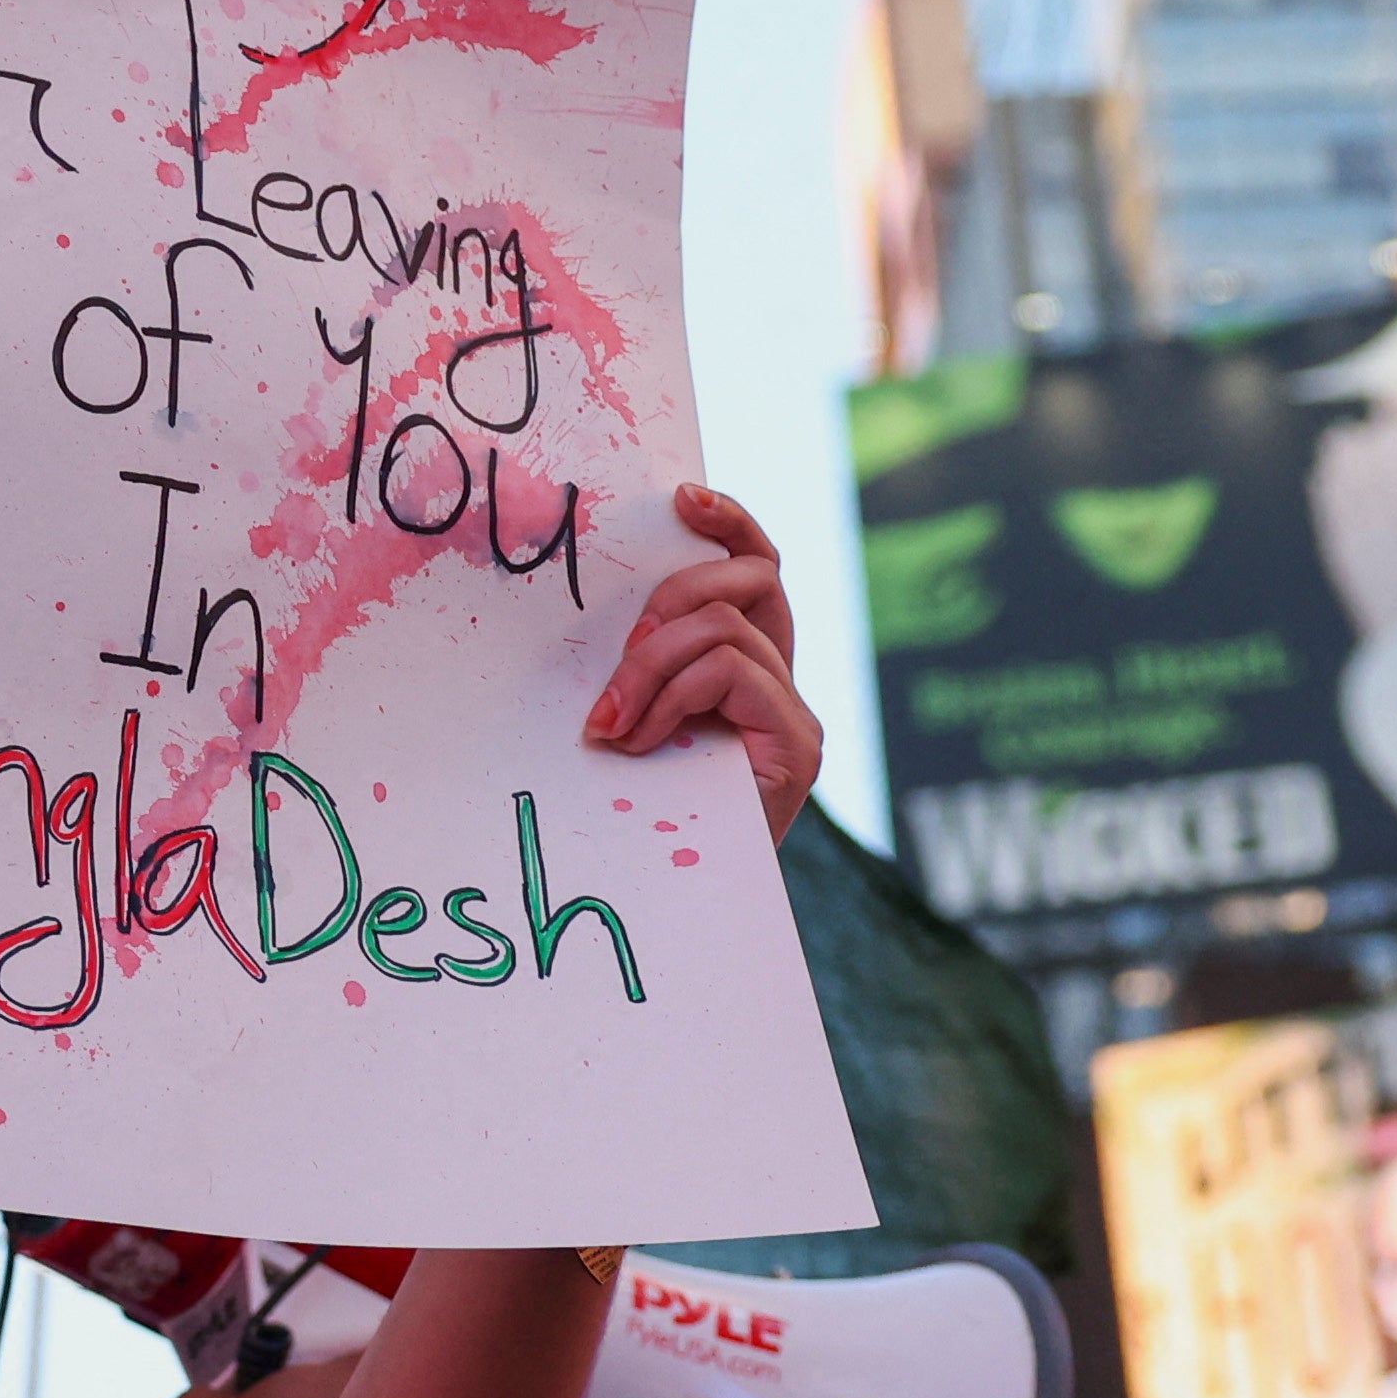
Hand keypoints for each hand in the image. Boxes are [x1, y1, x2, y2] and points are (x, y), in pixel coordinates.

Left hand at [584, 483, 819, 845]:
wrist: (678, 900)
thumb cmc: (638, 803)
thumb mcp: (629, 711)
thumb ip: (636, 662)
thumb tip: (598, 615)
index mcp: (745, 657)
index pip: (756, 562)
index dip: (729, 520)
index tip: (680, 497)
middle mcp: (782, 676)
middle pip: (747, 579)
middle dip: (663, 605)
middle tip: (614, 667)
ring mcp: (795, 711)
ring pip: (721, 628)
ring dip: (648, 669)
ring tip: (613, 726)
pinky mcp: (798, 743)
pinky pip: (730, 673)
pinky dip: (671, 699)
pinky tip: (639, 742)